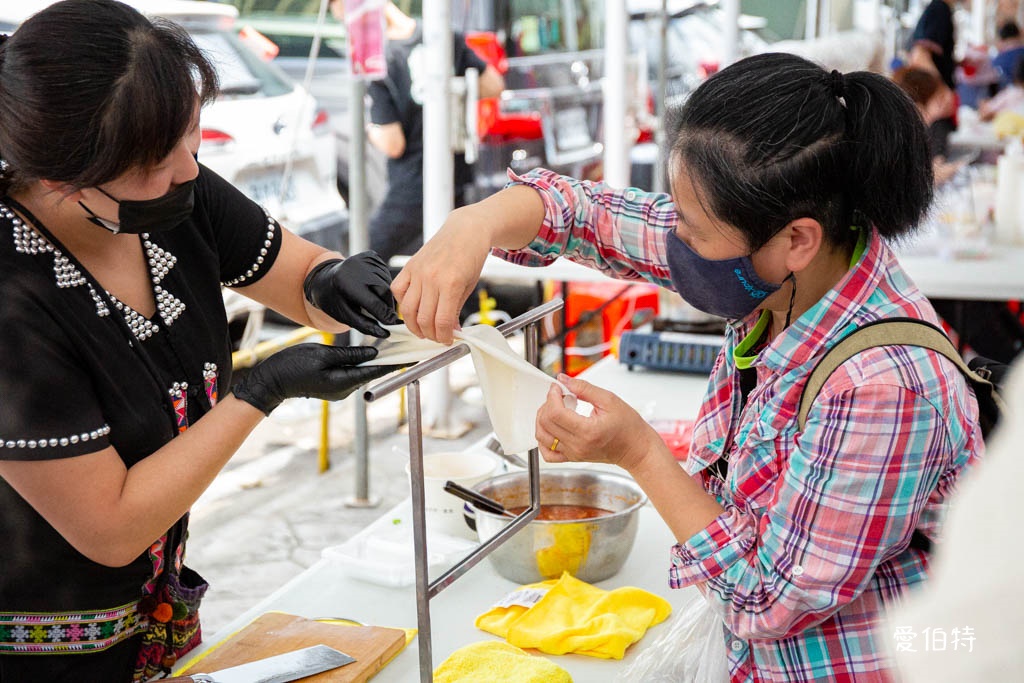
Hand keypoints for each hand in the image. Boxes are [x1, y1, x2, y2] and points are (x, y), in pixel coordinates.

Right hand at [232, 344, 399, 414]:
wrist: (271, 381)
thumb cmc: (292, 366)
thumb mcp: (322, 354)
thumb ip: (349, 353)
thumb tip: (373, 351)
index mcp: (343, 382)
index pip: (376, 371)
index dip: (396, 363)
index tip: (412, 357)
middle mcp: (345, 389)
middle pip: (372, 373)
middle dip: (388, 360)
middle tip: (405, 347)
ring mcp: (339, 389)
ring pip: (363, 372)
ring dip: (375, 361)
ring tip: (392, 347)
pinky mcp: (333, 385)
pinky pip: (353, 373)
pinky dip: (362, 362)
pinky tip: (369, 351)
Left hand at [303, 252, 398, 336]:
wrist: (324, 277)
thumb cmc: (333, 299)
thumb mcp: (343, 315)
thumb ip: (364, 325)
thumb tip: (384, 333)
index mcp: (345, 283)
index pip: (373, 302)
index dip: (384, 316)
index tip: (391, 324)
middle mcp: (356, 267)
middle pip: (384, 291)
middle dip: (387, 306)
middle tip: (384, 316)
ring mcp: (365, 259)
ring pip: (387, 283)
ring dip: (386, 296)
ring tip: (374, 300)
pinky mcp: (372, 255)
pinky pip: (386, 275)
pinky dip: (384, 285)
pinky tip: (373, 288)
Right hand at [391, 206, 491, 344]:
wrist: (465, 230)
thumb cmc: (471, 257)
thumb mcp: (469, 286)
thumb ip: (456, 309)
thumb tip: (450, 331)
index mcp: (451, 284)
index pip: (442, 322)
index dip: (444, 337)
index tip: (448, 340)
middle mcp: (431, 278)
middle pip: (423, 319)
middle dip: (430, 335)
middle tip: (437, 337)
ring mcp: (418, 272)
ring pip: (407, 309)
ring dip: (414, 326)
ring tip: (423, 330)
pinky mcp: (409, 266)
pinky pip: (397, 290)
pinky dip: (401, 304)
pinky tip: (412, 308)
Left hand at [535, 374, 665, 471]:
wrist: (635, 448)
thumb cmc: (628, 427)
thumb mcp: (609, 400)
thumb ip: (584, 388)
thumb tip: (563, 380)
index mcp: (588, 431)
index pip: (555, 413)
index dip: (552, 396)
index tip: (557, 388)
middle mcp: (578, 445)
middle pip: (545, 423)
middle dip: (547, 404)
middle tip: (560, 396)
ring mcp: (573, 453)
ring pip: (542, 436)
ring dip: (543, 418)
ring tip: (557, 409)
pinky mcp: (572, 457)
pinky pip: (547, 453)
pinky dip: (544, 439)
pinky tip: (553, 427)